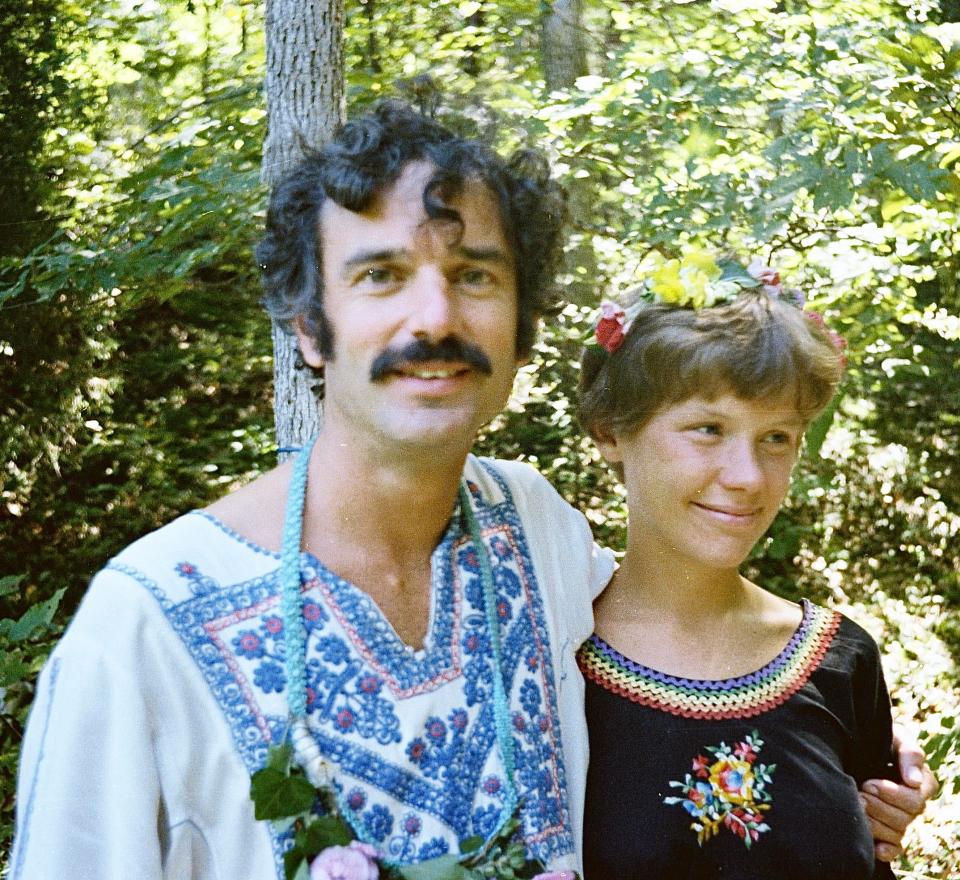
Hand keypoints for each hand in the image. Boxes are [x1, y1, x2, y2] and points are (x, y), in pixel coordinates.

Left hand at [861, 727, 938, 861]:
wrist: (852, 742)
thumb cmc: (877, 736)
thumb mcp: (895, 737)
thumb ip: (909, 753)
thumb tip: (914, 781)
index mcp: (921, 783)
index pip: (915, 800)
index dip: (892, 795)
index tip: (868, 783)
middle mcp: (912, 804)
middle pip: (904, 819)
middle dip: (879, 807)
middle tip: (858, 794)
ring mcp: (899, 818)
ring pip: (896, 833)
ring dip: (874, 824)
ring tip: (855, 806)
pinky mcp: (885, 830)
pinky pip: (893, 848)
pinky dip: (885, 850)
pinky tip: (874, 848)